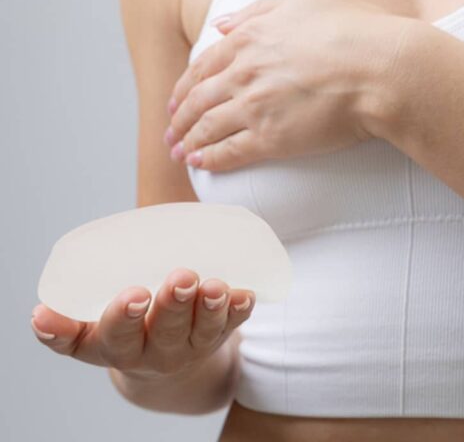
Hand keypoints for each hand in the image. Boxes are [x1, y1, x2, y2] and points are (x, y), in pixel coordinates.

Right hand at [30, 268, 254, 378]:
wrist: (160, 362)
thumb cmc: (121, 329)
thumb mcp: (89, 327)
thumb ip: (68, 313)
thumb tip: (41, 308)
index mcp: (114, 347)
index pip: (113, 336)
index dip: (120, 317)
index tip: (132, 295)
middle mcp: (154, 353)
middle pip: (165, 333)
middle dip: (173, 305)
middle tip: (180, 277)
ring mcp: (190, 346)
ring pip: (203, 331)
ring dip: (211, 307)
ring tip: (215, 284)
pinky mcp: (219, 336)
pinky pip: (233, 325)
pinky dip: (239, 310)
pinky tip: (245, 294)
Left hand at [164, 0, 415, 170]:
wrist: (380, 69)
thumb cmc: (356, 33)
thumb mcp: (305, 3)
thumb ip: (259, 12)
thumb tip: (223, 24)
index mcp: (251, 38)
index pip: (204, 65)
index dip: (186, 85)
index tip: (178, 98)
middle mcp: (245, 73)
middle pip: (198, 99)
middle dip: (179, 117)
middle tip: (171, 130)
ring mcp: (255, 107)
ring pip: (207, 127)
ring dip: (188, 141)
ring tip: (179, 152)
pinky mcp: (272, 139)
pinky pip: (230, 152)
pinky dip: (210, 159)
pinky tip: (199, 164)